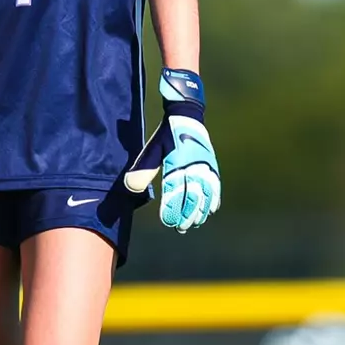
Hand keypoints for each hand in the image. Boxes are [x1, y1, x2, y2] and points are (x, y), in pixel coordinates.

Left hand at [123, 68, 220, 232]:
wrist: (187, 116)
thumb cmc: (166, 136)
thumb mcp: (151, 150)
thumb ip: (142, 169)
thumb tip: (129, 188)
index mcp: (177, 164)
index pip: (175, 193)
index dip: (172, 209)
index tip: (168, 221)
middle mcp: (193, 167)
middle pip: (192, 198)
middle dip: (187, 215)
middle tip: (180, 227)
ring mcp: (205, 166)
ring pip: (206, 195)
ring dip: (200, 211)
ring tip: (194, 223)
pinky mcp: (212, 165)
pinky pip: (215, 186)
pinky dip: (214, 199)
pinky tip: (210, 210)